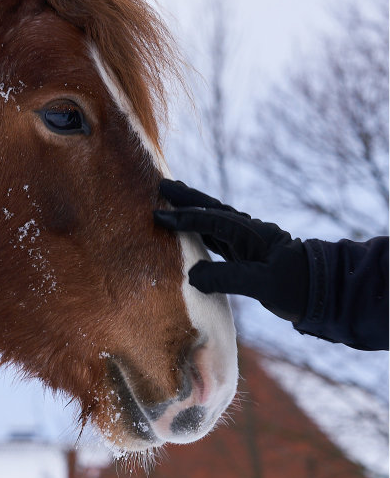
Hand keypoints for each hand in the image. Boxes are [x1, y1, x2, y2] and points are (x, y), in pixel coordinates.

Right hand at [154, 180, 308, 323]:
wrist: (320, 292)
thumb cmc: (294, 287)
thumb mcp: (262, 284)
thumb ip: (227, 278)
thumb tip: (192, 276)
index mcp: (249, 234)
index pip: (210, 221)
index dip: (183, 219)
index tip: (158, 216)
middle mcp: (246, 232)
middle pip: (211, 209)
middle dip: (187, 198)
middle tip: (161, 185)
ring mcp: (246, 242)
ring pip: (213, 220)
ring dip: (192, 210)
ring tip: (172, 199)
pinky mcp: (246, 254)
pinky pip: (217, 236)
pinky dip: (200, 229)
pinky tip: (191, 230)